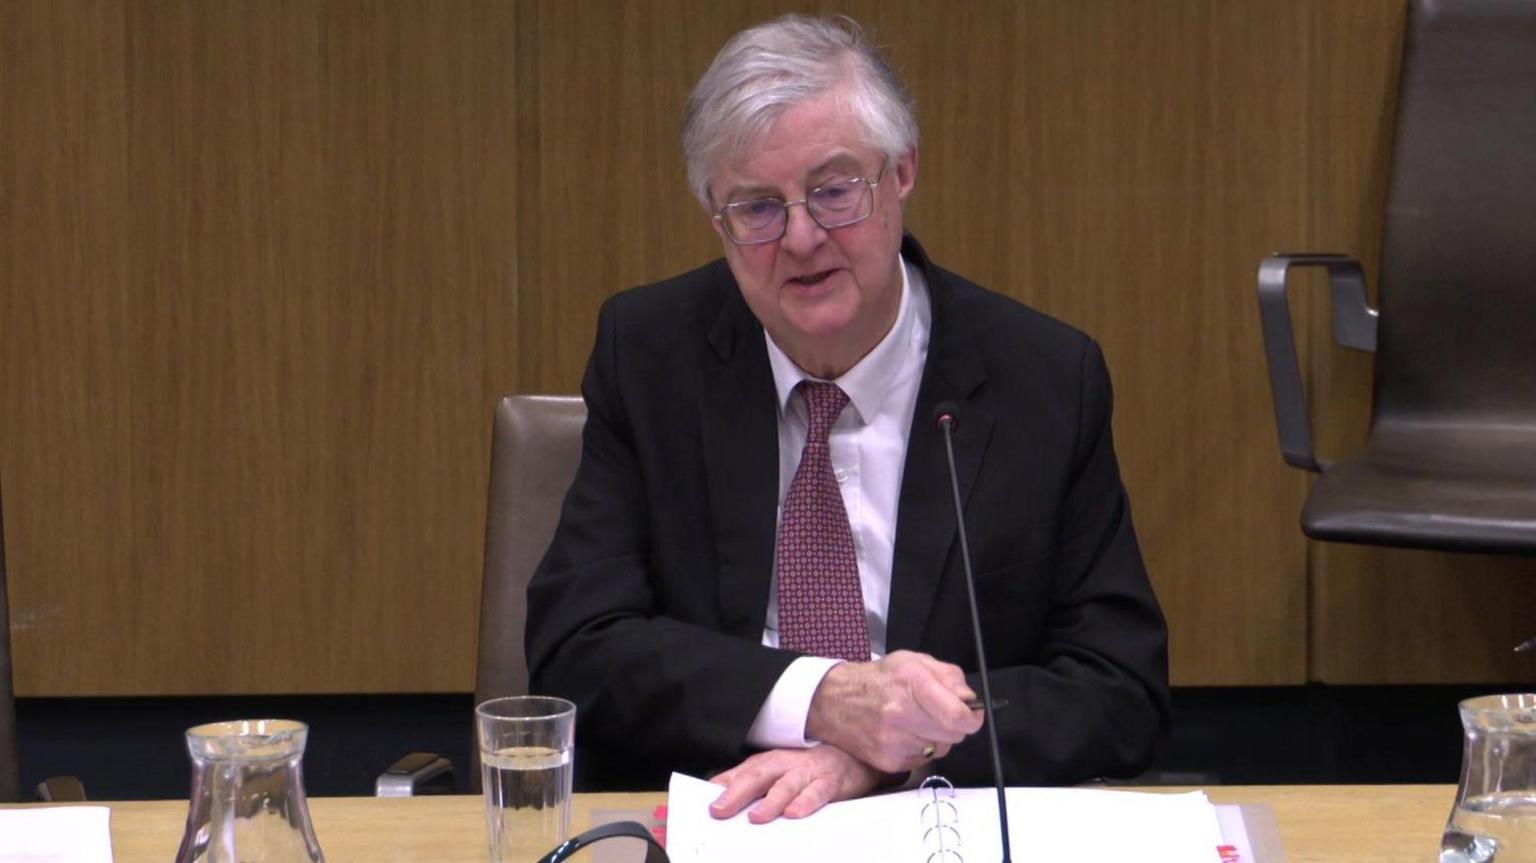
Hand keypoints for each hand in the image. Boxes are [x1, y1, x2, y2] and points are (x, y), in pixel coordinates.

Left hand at [707, 745, 884, 822]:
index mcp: (767, 763)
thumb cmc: (807, 768)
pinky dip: (805, 802)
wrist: (850, 754)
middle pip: (757, 776)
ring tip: (756, 817)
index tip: (703, 808)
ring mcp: (807, 772)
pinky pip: (817, 792)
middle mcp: (784, 764)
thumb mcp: (775, 773)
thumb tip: (717, 798)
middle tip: (719, 811)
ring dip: (770, 801)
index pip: (739, 775)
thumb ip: (748, 784)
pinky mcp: (830, 781)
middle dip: (736, 793)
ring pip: (786, 785)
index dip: (720, 790)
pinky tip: (795, 814)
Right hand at [804, 650, 982, 772]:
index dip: (972, 717)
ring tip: (916, 721)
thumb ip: (949, 676)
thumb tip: (969, 700)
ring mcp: (894, 741)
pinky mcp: (889, 761)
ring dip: (937, 737)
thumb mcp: (914, 661)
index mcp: (911, 683)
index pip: (957, 716)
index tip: (971, 713)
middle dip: (954, 725)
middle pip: (954, 735)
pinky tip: (905, 734)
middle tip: (938, 713)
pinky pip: (924, 760)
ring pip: (941, 748)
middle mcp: (901, 714)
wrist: (835, 701)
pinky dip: (921, 748)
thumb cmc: (880, 679)